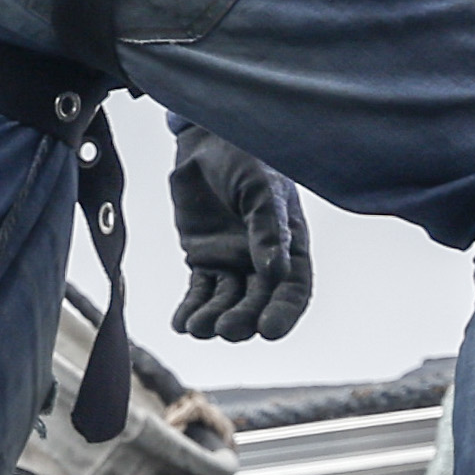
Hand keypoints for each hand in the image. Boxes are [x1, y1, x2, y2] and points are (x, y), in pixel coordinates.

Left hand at [162, 127, 312, 341]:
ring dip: (213, 318)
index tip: (269, 331)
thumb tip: (274, 272)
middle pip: (257, 302)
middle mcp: (264, 261)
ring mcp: (232, 262)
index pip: (293, 289)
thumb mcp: (263, 189)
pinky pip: (198, 291)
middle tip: (226, 329)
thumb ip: (268, 229)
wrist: (208, 143)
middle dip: (243, 319)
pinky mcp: (203, 260)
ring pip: (226, 301)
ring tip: (198, 327)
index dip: (283, 313)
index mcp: (291, 246)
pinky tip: (181, 323)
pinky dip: (190, 308)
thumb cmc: (247, 160)